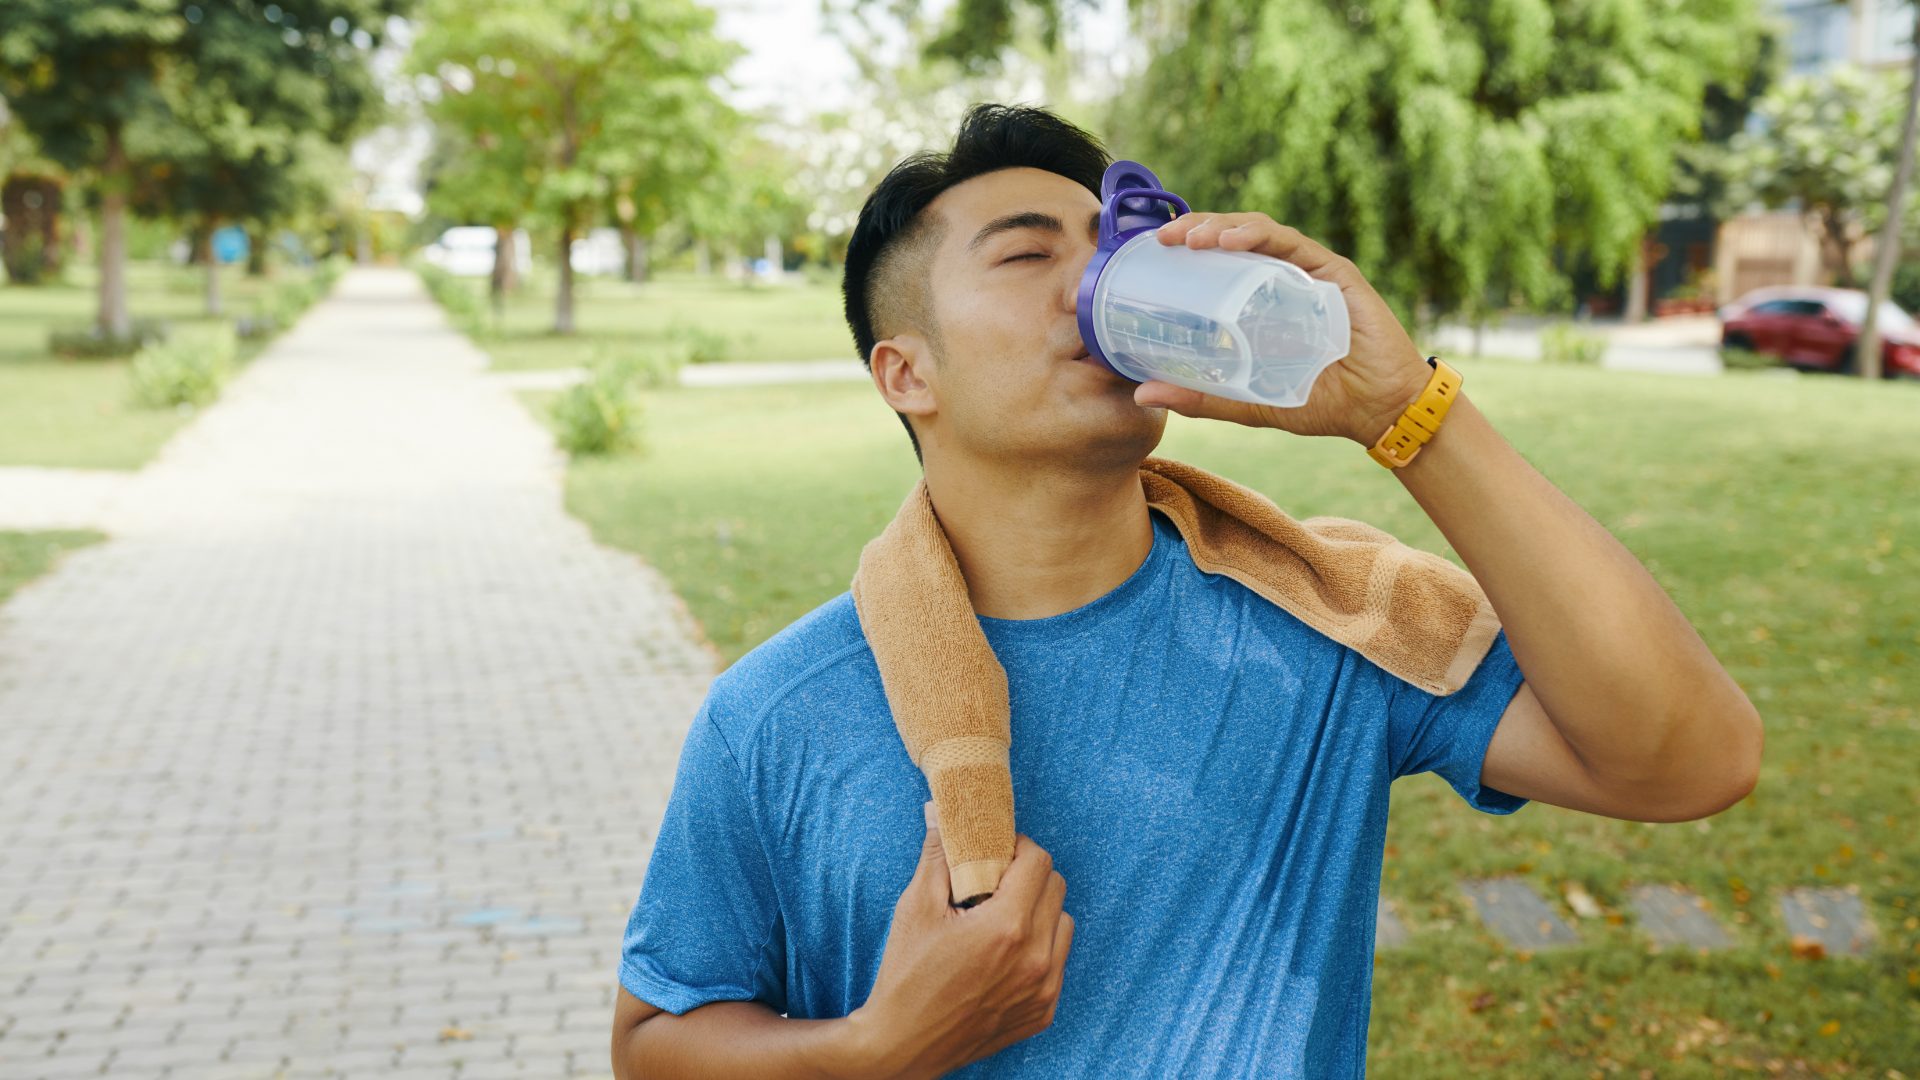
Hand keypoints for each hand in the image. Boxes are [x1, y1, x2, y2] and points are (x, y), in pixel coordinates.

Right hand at [848, 802, 1074, 1079]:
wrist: (902, 1045)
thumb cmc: (905, 975)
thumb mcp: (915, 907)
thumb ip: (937, 855)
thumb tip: (941, 812)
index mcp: (1006, 928)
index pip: (1039, 862)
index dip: (1018, 848)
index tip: (996, 853)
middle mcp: (1035, 959)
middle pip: (1056, 888)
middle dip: (1029, 875)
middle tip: (997, 881)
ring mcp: (1043, 990)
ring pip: (1063, 924)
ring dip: (1040, 911)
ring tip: (1002, 918)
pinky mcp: (1043, 1013)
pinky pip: (1058, 963)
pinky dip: (1039, 949)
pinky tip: (1004, 954)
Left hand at [1132, 211, 1433, 445]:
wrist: (1379, 410)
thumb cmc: (1320, 403)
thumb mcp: (1249, 402)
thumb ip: (1202, 397)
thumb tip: (1143, 394)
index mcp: (1261, 300)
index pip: (1218, 261)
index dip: (1185, 250)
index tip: (1151, 253)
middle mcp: (1282, 277)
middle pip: (1233, 237)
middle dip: (1195, 228)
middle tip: (1163, 239)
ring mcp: (1308, 271)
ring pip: (1258, 231)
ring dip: (1221, 226)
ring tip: (1191, 237)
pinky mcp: (1333, 271)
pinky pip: (1291, 243)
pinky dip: (1258, 236)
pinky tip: (1231, 241)